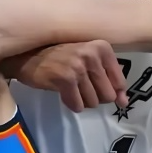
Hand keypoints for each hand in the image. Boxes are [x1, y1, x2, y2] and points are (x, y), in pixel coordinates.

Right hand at [7, 41, 128, 111]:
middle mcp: (92, 54)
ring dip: (82, 100)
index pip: (119, 82)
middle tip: (79, 86)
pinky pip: (78, 105)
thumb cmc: (59, 57)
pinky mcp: (65, 79)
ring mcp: (78, 66)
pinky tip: (62, 92)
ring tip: (70, 87)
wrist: (26, 56)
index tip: (96, 88)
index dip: (111, 91)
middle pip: (108, 95)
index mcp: (102, 47)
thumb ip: (109, 80)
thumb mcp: (87, 60)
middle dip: (94, 97)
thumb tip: (125, 103)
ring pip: (93, 102)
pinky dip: (71, 103)